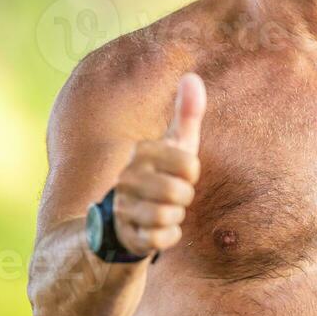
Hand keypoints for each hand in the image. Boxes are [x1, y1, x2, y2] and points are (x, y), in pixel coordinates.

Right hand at [111, 72, 204, 257]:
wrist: (124, 219)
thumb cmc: (159, 174)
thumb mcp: (175, 144)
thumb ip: (186, 112)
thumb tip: (193, 76)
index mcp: (141, 153)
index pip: (189, 165)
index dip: (191, 174)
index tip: (178, 174)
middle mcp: (126, 178)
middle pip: (181, 192)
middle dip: (184, 197)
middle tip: (172, 194)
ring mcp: (123, 208)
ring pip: (170, 216)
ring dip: (175, 216)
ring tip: (163, 210)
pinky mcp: (125, 236)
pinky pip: (162, 239)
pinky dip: (168, 236)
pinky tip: (157, 229)